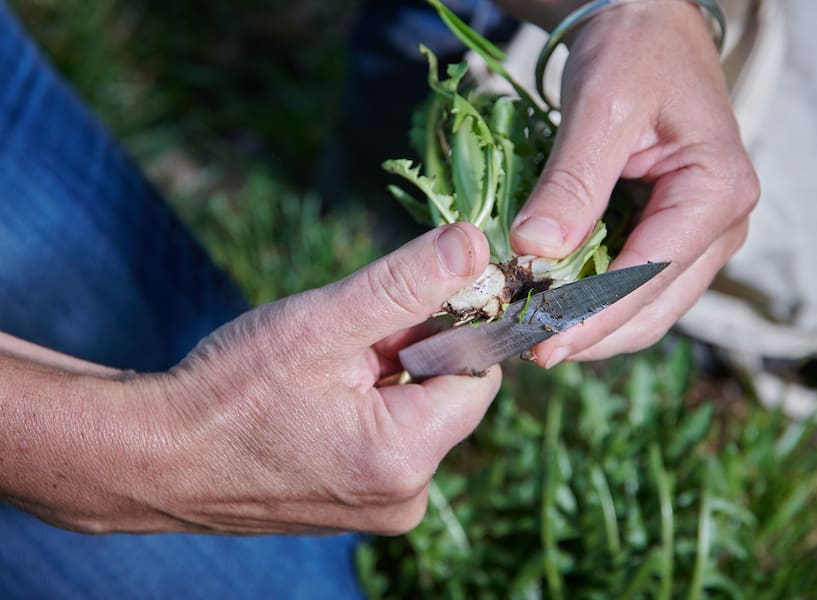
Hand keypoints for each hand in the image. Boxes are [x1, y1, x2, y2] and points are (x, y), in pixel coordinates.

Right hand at [3, 224, 498, 534]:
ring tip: (320, 375)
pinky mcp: (357, 505)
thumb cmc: (228, 391)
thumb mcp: (323, 322)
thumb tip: (476, 246)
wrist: (152, 458)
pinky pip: (389, 440)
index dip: (449, 327)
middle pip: (447, 395)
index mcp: (407, 457)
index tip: (399, 306)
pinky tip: (316, 400)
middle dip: (409, 353)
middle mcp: (406, 497)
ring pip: (416, 414)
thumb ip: (407, 282)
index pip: (478, 372)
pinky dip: (367, 408)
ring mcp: (380, 507)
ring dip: (385, 379)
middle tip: (344, 341)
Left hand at [507, 0, 758, 365]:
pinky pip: (638, 287)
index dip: (593, 317)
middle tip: (526, 350)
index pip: (651, 275)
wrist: (648, 27)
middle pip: (654, 306)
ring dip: (593, 328)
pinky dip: (597, 305)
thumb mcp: (601, 107)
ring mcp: (702, 235)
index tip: (540, 344)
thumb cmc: (632, 52)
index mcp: (718, 192)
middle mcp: (722, 225)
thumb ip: (573, 182)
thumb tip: (536, 251)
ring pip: (648, 308)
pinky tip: (555, 309)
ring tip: (534, 338)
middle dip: (591, 335)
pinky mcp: (675, 235)